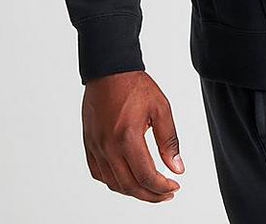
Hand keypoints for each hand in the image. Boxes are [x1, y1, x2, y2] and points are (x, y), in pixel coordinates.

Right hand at [81, 70, 184, 202]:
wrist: (109, 71)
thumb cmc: (135, 86)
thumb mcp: (161, 109)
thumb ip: (169, 140)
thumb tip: (177, 167)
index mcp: (127, 137)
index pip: (145, 176)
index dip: (161, 187)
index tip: (174, 186)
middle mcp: (109, 146)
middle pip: (129, 186)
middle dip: (150, 194)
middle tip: (166, 193)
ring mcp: (96, 147)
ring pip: (113, 183)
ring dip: (133, 191)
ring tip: (150, 188)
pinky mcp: (89, 144)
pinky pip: (99, 173)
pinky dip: (114, 182)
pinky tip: (127, 178)